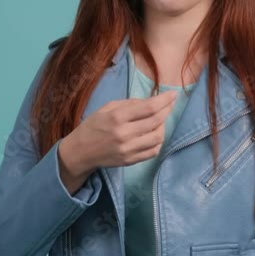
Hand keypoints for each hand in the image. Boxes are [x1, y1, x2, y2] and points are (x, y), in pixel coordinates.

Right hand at [61, 89, 176, 175]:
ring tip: (160, 120)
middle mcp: (124, 134)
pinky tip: (155, 134)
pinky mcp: (130, 161)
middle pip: (156, 121)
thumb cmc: (93, 126)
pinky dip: (158, 141)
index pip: (148, 107)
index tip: (173, 94)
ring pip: (158, 137)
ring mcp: (128, 150)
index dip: (164, 100)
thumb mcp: (107, 108)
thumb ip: (129, 104)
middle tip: (170, 104)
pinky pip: (153, 151)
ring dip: (163, 126)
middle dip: (167, 110)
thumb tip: (151, 101)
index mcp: (117, 117)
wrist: (80, 152)